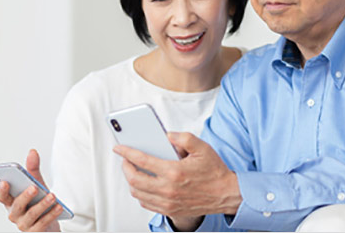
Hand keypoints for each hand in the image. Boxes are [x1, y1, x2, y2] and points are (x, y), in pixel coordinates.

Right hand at [0, 149, 61, 231]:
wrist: (49, 221)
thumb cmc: (38, 201)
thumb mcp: (36, 183)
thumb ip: (33, 169)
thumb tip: (32, 152)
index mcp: (11, 201)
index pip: (2, 197)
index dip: (1, 190)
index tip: (5, 181)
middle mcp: (15, 214)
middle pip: (17, 206)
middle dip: (25, 196)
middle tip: (34, 187)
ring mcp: (24, 224)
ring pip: (31, 215)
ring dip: (42, 205)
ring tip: (52, 196)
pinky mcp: (35, 232)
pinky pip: (43, 223)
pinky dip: (51, 214)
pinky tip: (59, 207)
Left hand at [114, 132, 241, 230]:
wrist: (225, 194)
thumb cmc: (214, 171)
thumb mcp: (202, 148)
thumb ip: (184, 137)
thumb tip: (167, 135)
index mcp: (174, 171)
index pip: (142, 161)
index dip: (127, 153)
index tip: (119, 148)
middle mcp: (168, 189)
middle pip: (134, 179)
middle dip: (125, 168)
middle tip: (125, 160)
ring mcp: (168, 202)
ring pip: (138, 193)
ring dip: (131, 181)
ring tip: (133, 171)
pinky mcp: (170, 210)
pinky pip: (146, 203)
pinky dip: (140, 194)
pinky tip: (143, 185)